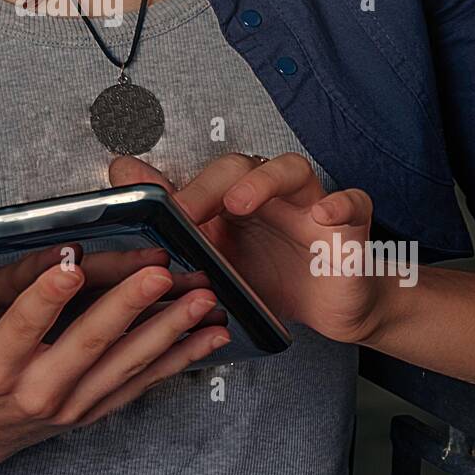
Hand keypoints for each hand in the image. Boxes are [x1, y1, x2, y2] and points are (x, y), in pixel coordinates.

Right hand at [0, 253, 230, 474]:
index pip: (22, 326)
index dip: (46, 295)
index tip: (71, 263)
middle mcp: (36, 390)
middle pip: (88, 343)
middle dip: (128, 305)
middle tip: (161, 271)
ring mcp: (70, 405)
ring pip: (126, 364)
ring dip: (169, 330)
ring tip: (203, 299)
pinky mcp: (92, 412)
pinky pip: (141, 383)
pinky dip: (180, 359)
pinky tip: (212, 336)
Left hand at [108, 152, 377, 345]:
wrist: (330, 308)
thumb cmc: (274, 278)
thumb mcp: (219, 262)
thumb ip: (175, 223)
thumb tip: (122, 174)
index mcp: (235, 202)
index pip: (203, 178)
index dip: (182, 190)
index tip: (155, 214)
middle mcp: (271, 194)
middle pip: (242, 166)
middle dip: (210, 187)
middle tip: (187, 215)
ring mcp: (310, 205)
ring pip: (292, 169)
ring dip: (264, 180)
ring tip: (240, 202)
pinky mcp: (348, 225)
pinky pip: (352, 202)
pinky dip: (340, 203)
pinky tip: (324, 215)